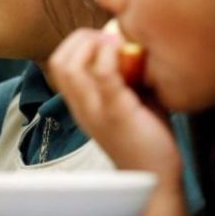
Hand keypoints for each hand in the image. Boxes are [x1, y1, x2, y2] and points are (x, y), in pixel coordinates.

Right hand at [49, 28, 186, 215]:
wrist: (155, 178)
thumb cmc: (146, 135)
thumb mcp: (127, 99)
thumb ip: (123, 74)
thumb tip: (132, 42)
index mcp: (80, 103)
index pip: (58, 62)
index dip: (78, 41)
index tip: (106, 39)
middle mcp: (81, 107)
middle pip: (59, 60)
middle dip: (83, 37)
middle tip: (111, 39)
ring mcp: (95, 111)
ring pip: (71, 66)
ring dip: (94, 45)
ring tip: (119, 45)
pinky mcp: (116, 114)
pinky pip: (102, 76)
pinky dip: (113, 57)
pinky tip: (133, 58)